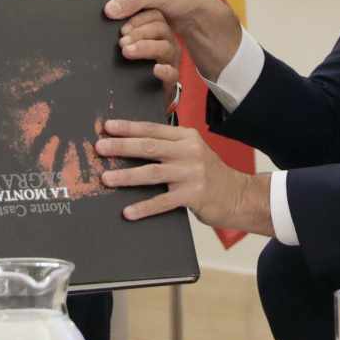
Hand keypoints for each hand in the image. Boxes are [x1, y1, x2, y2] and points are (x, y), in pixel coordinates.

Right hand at [85, 0, 241, 79]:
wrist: (193, 8)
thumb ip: (132, 2)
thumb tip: (109, 10)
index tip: (83, 2)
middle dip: (99, 2)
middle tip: (93, 18)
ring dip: (107, 11)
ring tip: (106, 23)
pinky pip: (114, 7)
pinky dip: (114, 16)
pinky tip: (114, 25)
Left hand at [95, 120, 272, 235]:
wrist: (240, 196)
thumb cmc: (209, 174)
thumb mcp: (193, 152)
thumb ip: (169, 147)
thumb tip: (131, 146)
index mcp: (187, 137)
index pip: (153, 129)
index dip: (129, 127)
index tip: (107, 127)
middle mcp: (189, 151)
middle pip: (149, 147)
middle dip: (122, 147)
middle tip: (100, 148)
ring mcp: (192, 173)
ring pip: (153, 172)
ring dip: (127, 176)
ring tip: (107, 178)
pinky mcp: (194, 195)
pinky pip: (163, 201)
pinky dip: (144, 207)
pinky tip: (128, 212)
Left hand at [117, 9, 180, 100]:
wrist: (140, 95)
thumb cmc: (132, 67)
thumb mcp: (128, 46)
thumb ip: (123, 32)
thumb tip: (108, 14)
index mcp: (156, 32)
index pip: (155, 15)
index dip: (138, 19)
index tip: (123, 28)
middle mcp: (166, 43)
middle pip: (161, 28)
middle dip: (139, 32)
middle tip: (122, 41)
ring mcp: (170, 61)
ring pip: (166, 47)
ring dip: (145, 47)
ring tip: (128, 52)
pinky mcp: (170, 80)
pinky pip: (172, 73)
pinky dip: (164, 70)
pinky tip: (155, 69)